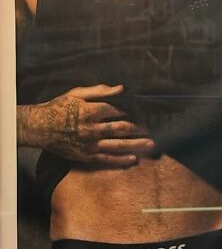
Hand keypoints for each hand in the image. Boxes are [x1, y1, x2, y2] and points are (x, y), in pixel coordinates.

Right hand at [18, 84, 154, 166]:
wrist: (39, 128)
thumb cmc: (59, 107)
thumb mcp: (76, 93)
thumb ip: (100, 91)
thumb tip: (121, 89)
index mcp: (90, 111)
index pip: (118, 110)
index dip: (134, 111)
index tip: (148, 112)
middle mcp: (91, 128)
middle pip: (121, 128)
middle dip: (140, 129)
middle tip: (155, 129)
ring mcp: (89, 144)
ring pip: (117, 145)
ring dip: (136, 145)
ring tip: (152, 145)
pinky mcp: (86, 156)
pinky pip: (106, 159)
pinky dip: (121, 160)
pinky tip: (134, 159)